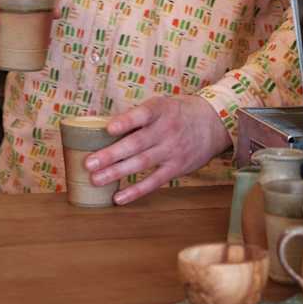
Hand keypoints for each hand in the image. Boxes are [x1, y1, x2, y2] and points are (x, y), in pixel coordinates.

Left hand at [85, 95, 230, 203]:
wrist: (213, 123)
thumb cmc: (179, 113)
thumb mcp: (163, 105)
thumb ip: (139, 116)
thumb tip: (105, 129)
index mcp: (161, 110)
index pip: (143, 115)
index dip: (126, 122)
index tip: (108, 128)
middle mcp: (166, 130)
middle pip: (137, 143)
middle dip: (112, 154)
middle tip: (89, 163)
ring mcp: (172, 150)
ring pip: (142, 163)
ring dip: (117, 173)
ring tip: (96, 179)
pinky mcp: (176, 168)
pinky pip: (154, 182)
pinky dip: (136, 191)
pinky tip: (118, 198)